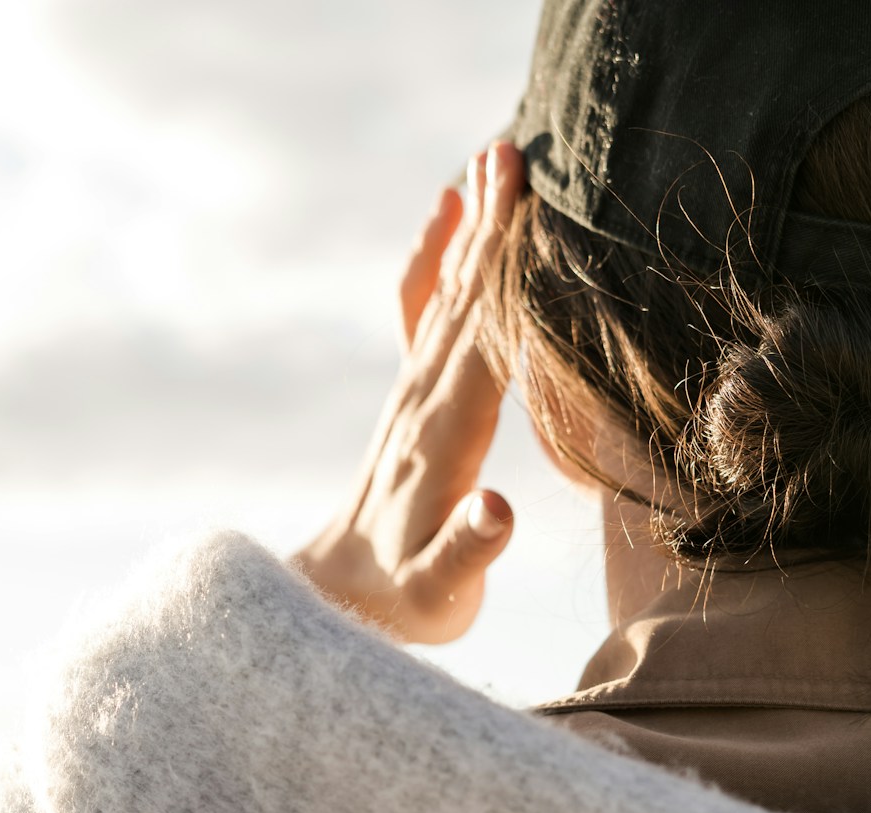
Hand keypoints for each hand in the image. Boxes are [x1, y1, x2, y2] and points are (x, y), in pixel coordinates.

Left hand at [294, 141, 522, 642]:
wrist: (340, 603)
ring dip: (468, 230)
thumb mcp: (439, 595)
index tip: (529, 213)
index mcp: (440, 441)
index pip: (480, 344)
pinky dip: (433, 262)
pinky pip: (420, 316)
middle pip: (461, 303)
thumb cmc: (403, 604)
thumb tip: (501, 509)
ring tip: (489, 160)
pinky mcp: (409, 401)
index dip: (505, 279)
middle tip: (512, 150)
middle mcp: (420, 404)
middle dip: (488, 229)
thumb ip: (467, 553)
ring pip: (444, 299)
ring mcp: (411, 397)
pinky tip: (444, 218)